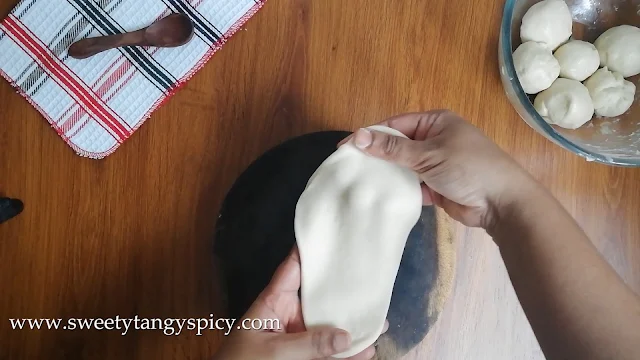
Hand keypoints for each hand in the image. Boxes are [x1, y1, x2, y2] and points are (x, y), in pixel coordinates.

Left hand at [214, 247, 387, 359]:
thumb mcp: (274, 352)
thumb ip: (309, 344)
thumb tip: (346, 336)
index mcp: (273, 302)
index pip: (293, 267)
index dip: (310, 249)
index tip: (333, 234)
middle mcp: (288, 315)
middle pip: (319, 296)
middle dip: (343, 290)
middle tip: (371, 280)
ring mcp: (297, 336)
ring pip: (328, 326)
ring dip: (351, 325)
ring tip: (380, 320)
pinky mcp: (303, 357)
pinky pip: (328, 352)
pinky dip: (347, 352)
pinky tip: (367, 349)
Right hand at [342, 110, 536, 228]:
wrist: (501, 202)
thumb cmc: (467, 167)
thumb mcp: (427, 154)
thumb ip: (392, 148)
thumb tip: (358, 136)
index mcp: (435, 122)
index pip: (395, 125)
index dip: (370, 135)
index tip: (345, 148)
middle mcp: (434, 140)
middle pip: (397, 146)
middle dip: (376, 156)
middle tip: (348, 168)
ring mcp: (435, 164)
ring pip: (403, 167)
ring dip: (387, 174)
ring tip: (359, 183)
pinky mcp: (436, 187)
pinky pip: (411, 185)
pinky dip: (399, 189)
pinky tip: (380, 196)